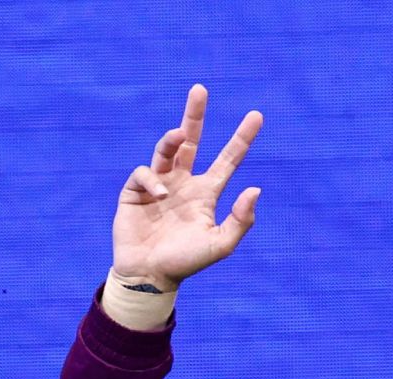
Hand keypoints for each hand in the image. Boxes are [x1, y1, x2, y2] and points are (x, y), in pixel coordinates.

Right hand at [112, 83, 263, 293]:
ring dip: (172, 138)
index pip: (227, 160)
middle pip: (192, 140)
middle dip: (195, 115)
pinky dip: (152, 181)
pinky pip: (145, 174)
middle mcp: (184, 183)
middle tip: (200, 89)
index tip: (257, 115)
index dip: (242, 139)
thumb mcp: (220, 244)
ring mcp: (159, 184)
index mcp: (206, 193)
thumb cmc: (186, 263)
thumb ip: (240, 220)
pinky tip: (159, 197)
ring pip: (166, 149)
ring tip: (178, 133)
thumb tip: (255, 188)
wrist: (150, 276)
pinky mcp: (135, 191)